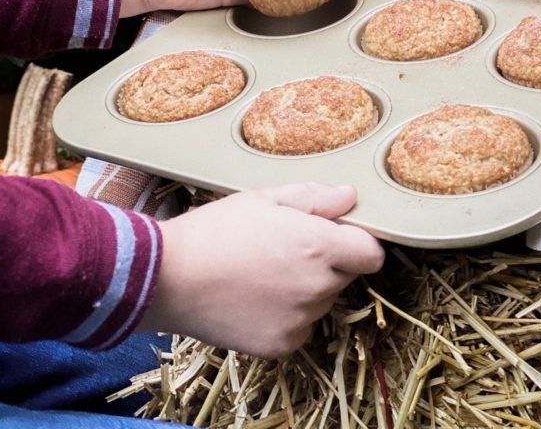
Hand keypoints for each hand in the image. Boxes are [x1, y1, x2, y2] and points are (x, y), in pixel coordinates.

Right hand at [137, 182, 383, 356]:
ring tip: (262, 270)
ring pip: (320, 300)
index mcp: (319, 246)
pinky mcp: (282, 345)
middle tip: (285, 246)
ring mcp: (301, 321)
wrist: (168, 279)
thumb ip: (315, 198)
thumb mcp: (264, 199)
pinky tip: (254, 295)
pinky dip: (286, 314)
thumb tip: (350, 196)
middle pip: (344, 274)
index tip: (337, 234)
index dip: (357, 241)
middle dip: (326, 260)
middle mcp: (318, 287)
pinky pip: (299, 325)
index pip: (371, 253)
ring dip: (305, 287)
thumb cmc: (215, 230)